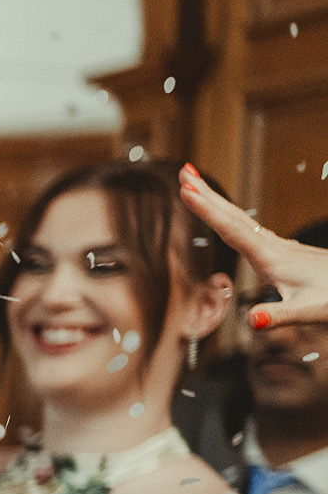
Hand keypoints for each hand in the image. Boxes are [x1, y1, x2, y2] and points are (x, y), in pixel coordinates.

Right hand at [183, 165, 327, 329]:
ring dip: (216, 202)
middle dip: (206, 194)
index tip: (186, 191)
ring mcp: (279, 247)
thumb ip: (279, 316)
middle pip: (233, 216)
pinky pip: (249, 228)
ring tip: (195, 187)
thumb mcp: (310, 310)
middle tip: (183, 172)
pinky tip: (227, 217)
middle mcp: (274, 247)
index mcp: (273, 259)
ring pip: (240, 219)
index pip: (233, 231)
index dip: (207, 212)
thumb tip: (251, 321)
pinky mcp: (283, 251)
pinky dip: (230, 217)